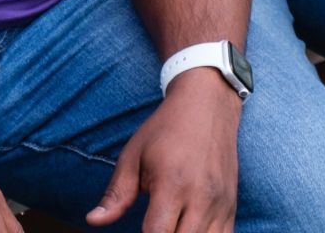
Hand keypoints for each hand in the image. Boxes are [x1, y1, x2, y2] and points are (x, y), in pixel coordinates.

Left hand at [86, 72, 239, 232]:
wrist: (209, 104)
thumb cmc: (166, 129)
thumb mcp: (134, 156)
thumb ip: (116, 194)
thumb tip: (93, 221)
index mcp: (172, 184)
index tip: (138, 230)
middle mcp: (201, 197)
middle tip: (152, 226)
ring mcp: (221, 204)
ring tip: (169, 227)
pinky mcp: (232, 206)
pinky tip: (186, 230)